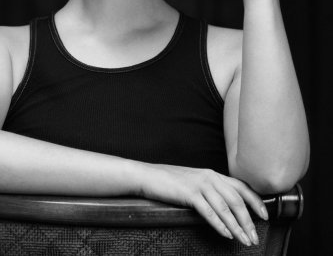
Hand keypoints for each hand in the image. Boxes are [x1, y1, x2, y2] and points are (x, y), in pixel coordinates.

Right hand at [139, 164, 267, 245]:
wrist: (149, 176)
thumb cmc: (171, 182)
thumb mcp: (196, 182)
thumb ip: (212, 190)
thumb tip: (228, 208)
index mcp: (213, 174)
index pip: (241, 186)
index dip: (255, 201)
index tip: (265, 215)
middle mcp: (210, 177)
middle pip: (236, 200)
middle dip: (248, 220)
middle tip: (254, 237)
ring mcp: (200, 184)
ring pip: (225, 207)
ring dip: (237, 226)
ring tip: (244, 241)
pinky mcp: (190, 193)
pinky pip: (209, 211)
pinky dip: (220, 224)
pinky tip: (226, 234)